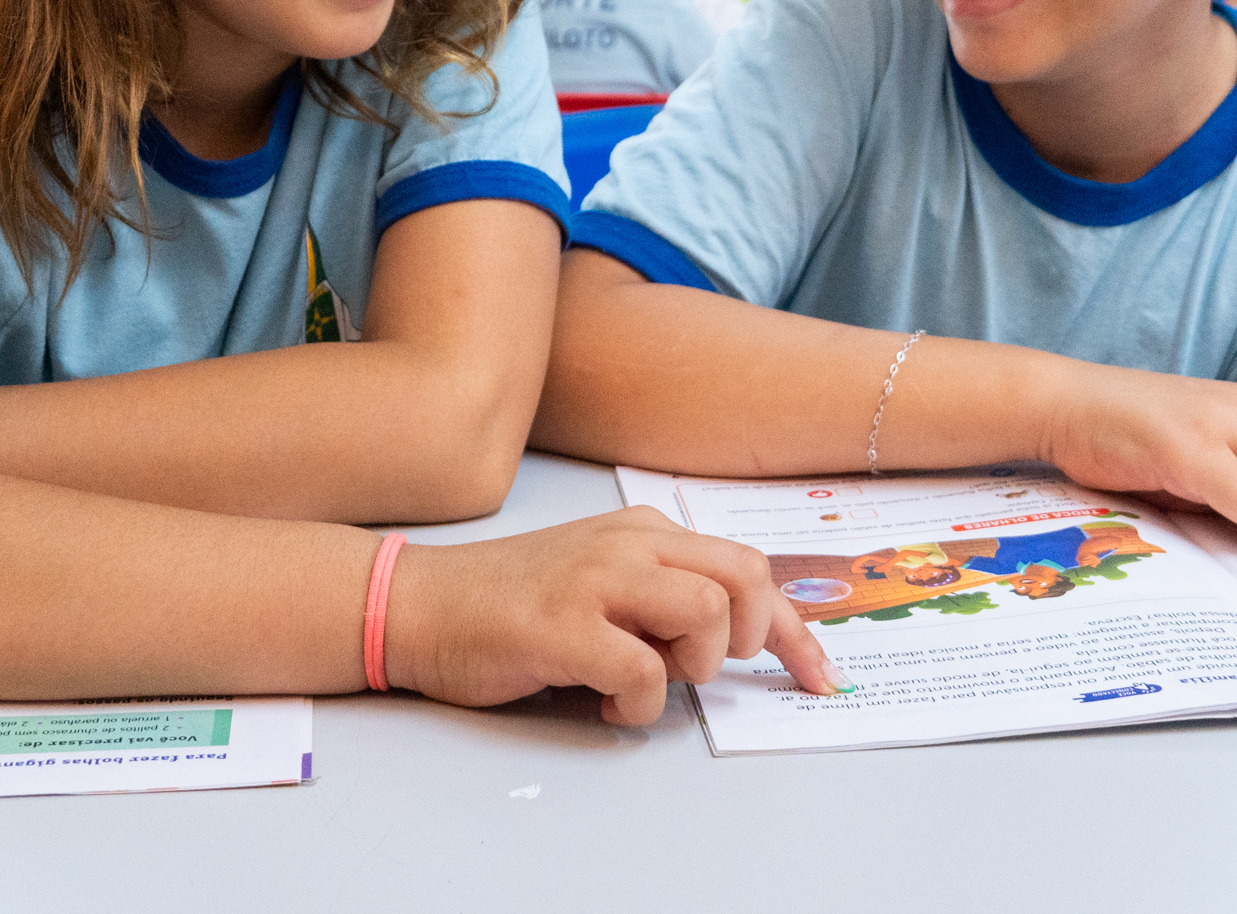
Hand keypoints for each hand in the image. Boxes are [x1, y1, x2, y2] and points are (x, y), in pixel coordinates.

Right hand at [382, 507, 840, 725]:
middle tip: (703, 670)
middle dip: (752, 636)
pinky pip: (643, 674)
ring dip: (691, 666)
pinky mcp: (562, 626)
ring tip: (641, 678)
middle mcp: (629, 543)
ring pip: (707, 615)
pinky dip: (636, 705)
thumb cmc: (509, 603)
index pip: (748, 568)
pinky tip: (599, 699)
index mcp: (643, 531)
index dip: (794, 628)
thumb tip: (729, 641)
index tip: (818, 673)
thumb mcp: (601, 581)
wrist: (418, 604)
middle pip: (746, 577)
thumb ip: (662, 597)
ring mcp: (596, 580)